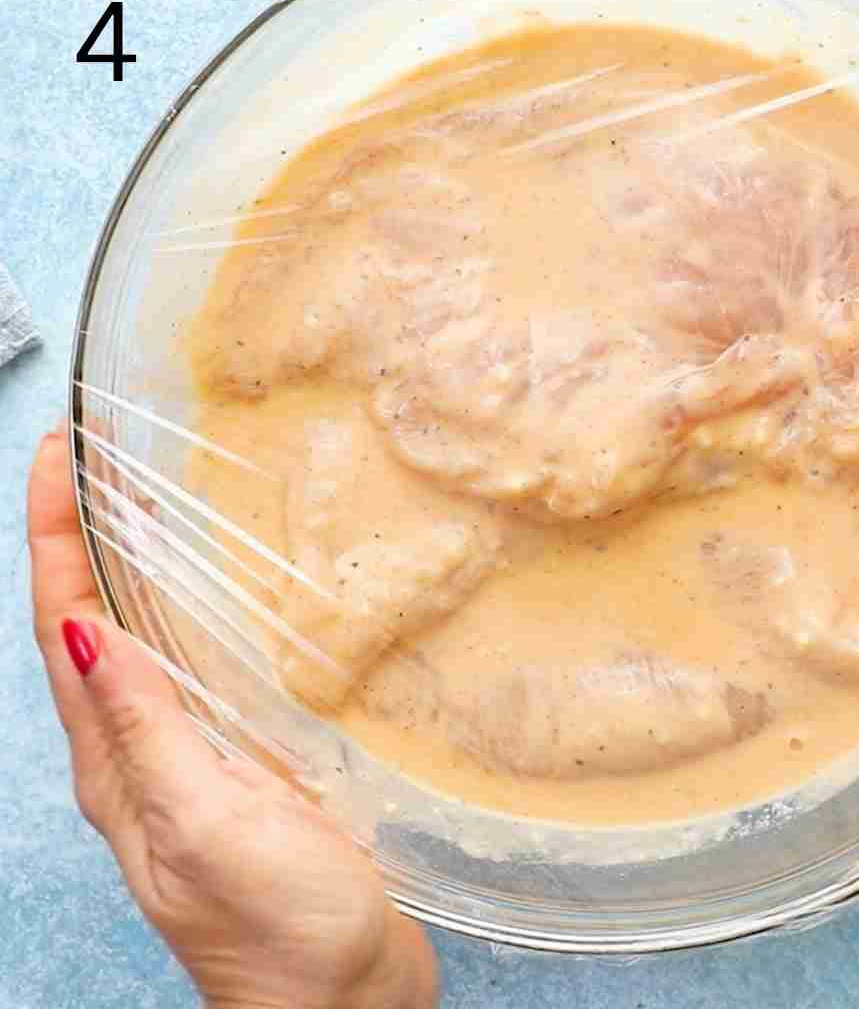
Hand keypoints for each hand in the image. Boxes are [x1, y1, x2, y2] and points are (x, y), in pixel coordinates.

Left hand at [28, 429, 437, 1008]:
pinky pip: (193, 674)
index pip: (63, 628)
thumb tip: (85, 635)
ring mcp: (187, 770)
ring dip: (125, 567)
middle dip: (77, 534)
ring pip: (138, 644)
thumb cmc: (280, 935)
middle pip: (86, 625)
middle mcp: (138, 762)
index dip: (54, 534)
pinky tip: (223, 594)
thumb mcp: (208, 824)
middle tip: (92, 449)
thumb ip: (148, 732)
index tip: (57, 449)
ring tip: (140, 492)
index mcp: (117, 769)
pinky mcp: (240, 778)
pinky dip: (188, 613)